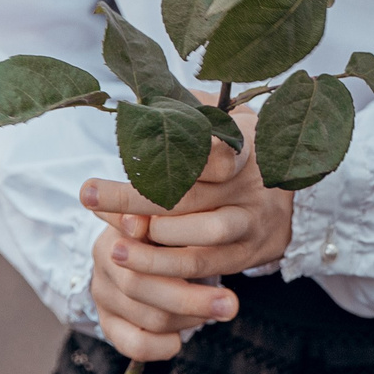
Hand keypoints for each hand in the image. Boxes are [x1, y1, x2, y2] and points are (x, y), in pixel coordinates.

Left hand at [82, 103, 293, 360]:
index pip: (214, 151)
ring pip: (202, 238)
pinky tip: (134, 265)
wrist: (284, 191)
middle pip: (190, 195)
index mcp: (246, 145)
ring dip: (154, 246)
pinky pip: (207, 268)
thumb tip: (139, 103)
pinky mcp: (251, 254)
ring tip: (114, 246)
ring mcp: (253, 221)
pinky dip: (168, 269)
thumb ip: (185, 110)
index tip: (133, 151)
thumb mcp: (220, 117)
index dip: (175, 155)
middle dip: (134, 197)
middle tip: (89, 193)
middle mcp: (251, 185)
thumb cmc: (234, 146)